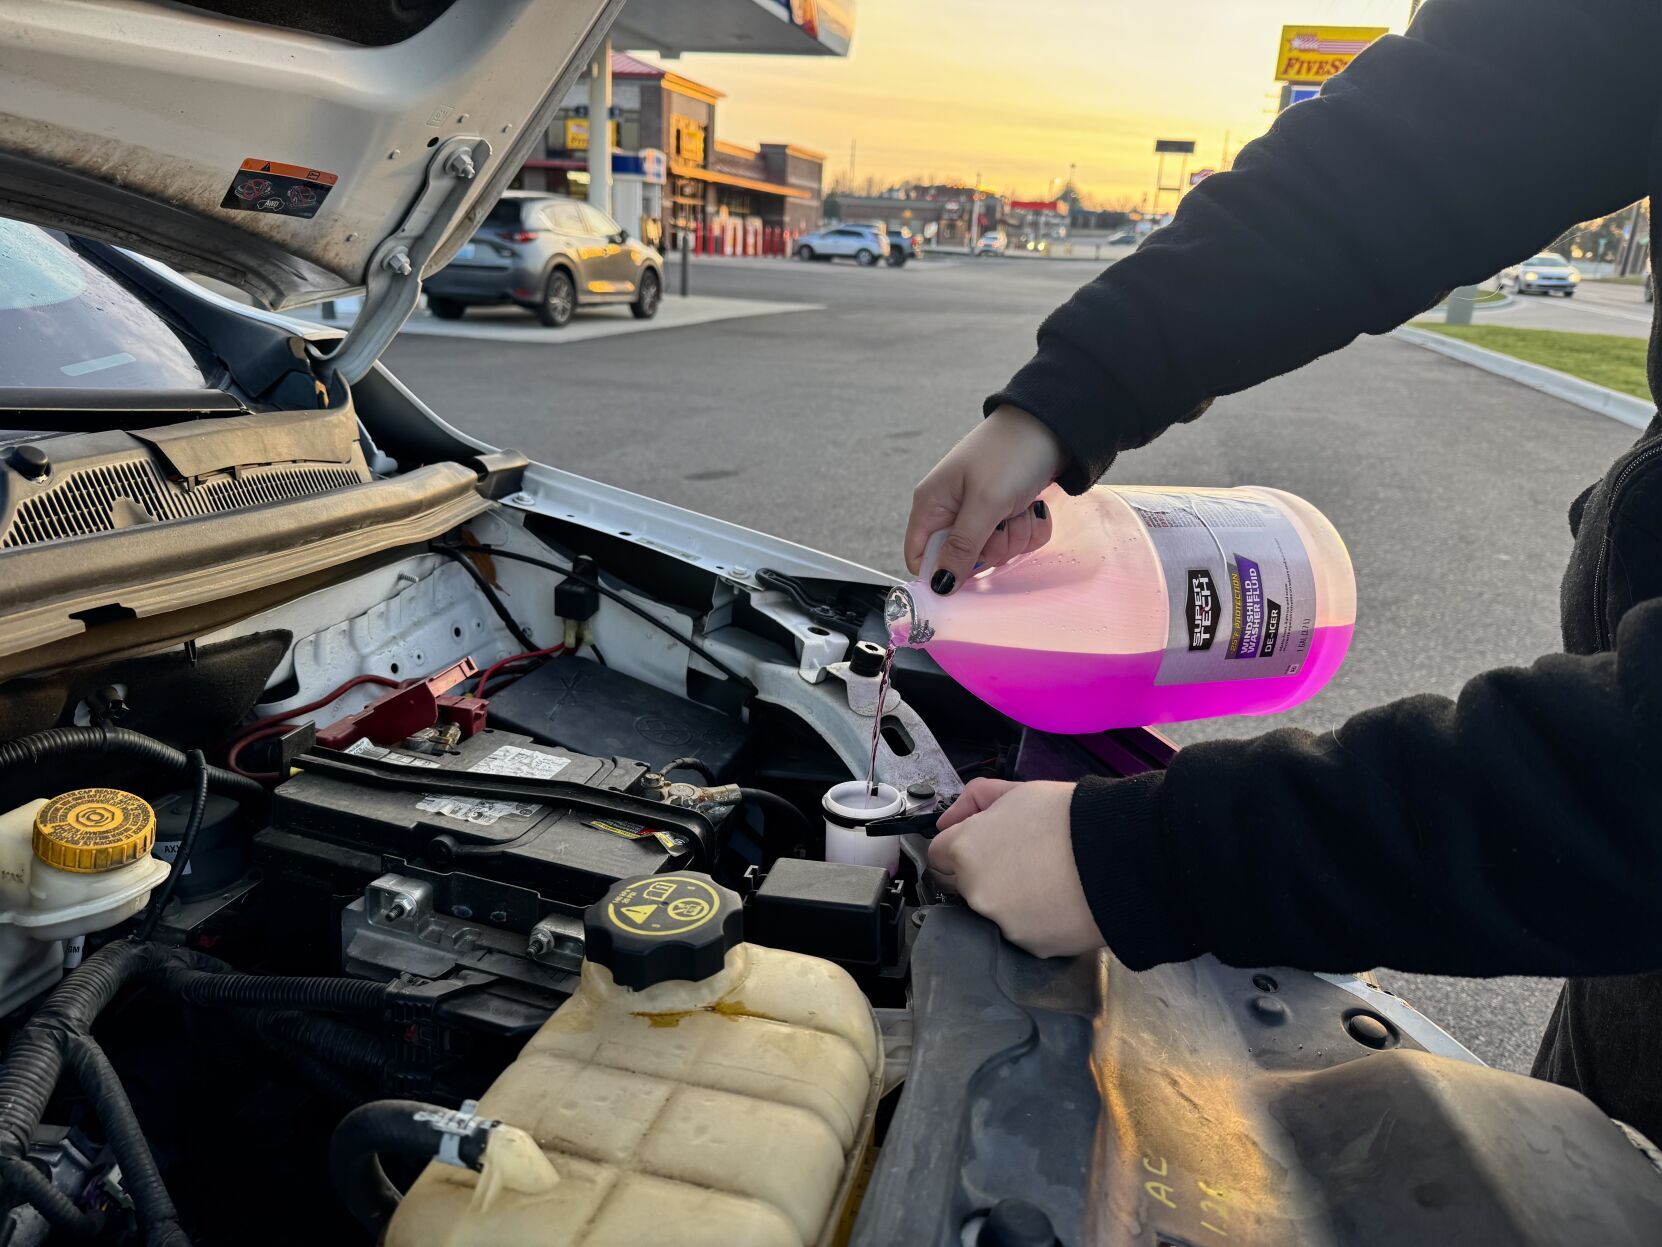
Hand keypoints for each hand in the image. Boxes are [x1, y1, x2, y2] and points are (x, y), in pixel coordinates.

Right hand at [905, 405, 1064, 590]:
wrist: (1051, 425)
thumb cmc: (1009, 454)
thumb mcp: (984, 503)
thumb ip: (961, 547)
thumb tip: (940, 585)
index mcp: (933, 505)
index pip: (919, 557)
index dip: (941, 572)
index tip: (969, 570)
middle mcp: (953, 511)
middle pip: (962, 560)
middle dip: (991, 548)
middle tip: (1001, 520)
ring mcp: (982, 512)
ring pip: (996, 552)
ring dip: (1015, 535)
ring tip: (1019, 505)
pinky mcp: (1007, 512)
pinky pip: (1018, 540)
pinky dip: (1030, 527)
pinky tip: (1032, 505)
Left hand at [928, 778, 1104, 958]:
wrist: (1120, 855)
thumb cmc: (1068, 817)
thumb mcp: (1018, 791)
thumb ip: (975, 800)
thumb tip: (948, 821)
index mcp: (965, 851)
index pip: (938, 856)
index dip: (959, 846)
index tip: (983, 843)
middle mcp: (975, 892)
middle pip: (963, 886)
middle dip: (981, 873)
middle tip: (1020, 859)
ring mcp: (1001, 923)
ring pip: (994, 911)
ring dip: (1009, 899)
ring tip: (1047, 879)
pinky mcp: (1030, 946)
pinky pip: (1024, 931)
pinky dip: (1036, 920)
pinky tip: (1059, 901)